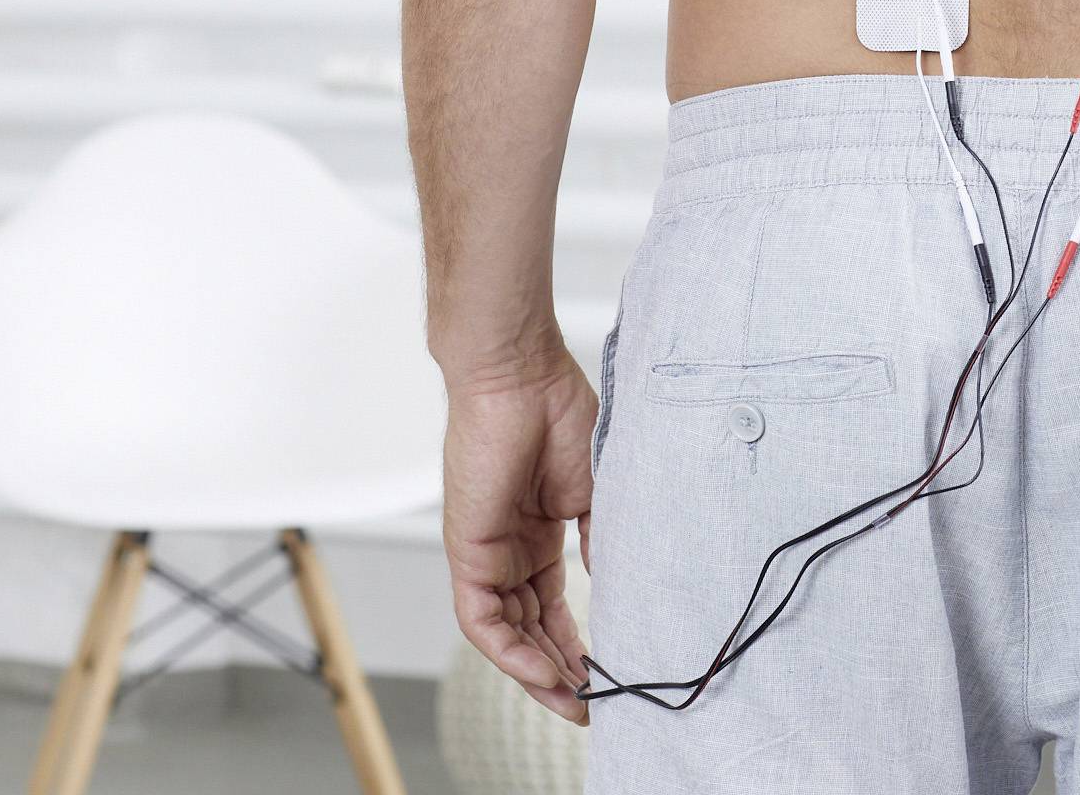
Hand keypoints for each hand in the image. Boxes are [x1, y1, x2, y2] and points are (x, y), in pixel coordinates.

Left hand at [441, 345, 598, 724]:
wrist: (519, 375)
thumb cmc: (555, 410)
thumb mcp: (594, 488)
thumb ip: (598, 538)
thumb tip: (612, 582)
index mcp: (537, 532)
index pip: (552, 605)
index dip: (577, 643)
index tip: (606, 675)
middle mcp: (508, 549)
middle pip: (530, 627)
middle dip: (559, 670)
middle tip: (592, 706)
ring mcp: (485, 552)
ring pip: (506, 632)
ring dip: (537, 671)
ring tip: (573, 700)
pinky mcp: (467, 551)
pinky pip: (482, 619)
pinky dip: (510, 651)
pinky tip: (541, 672)